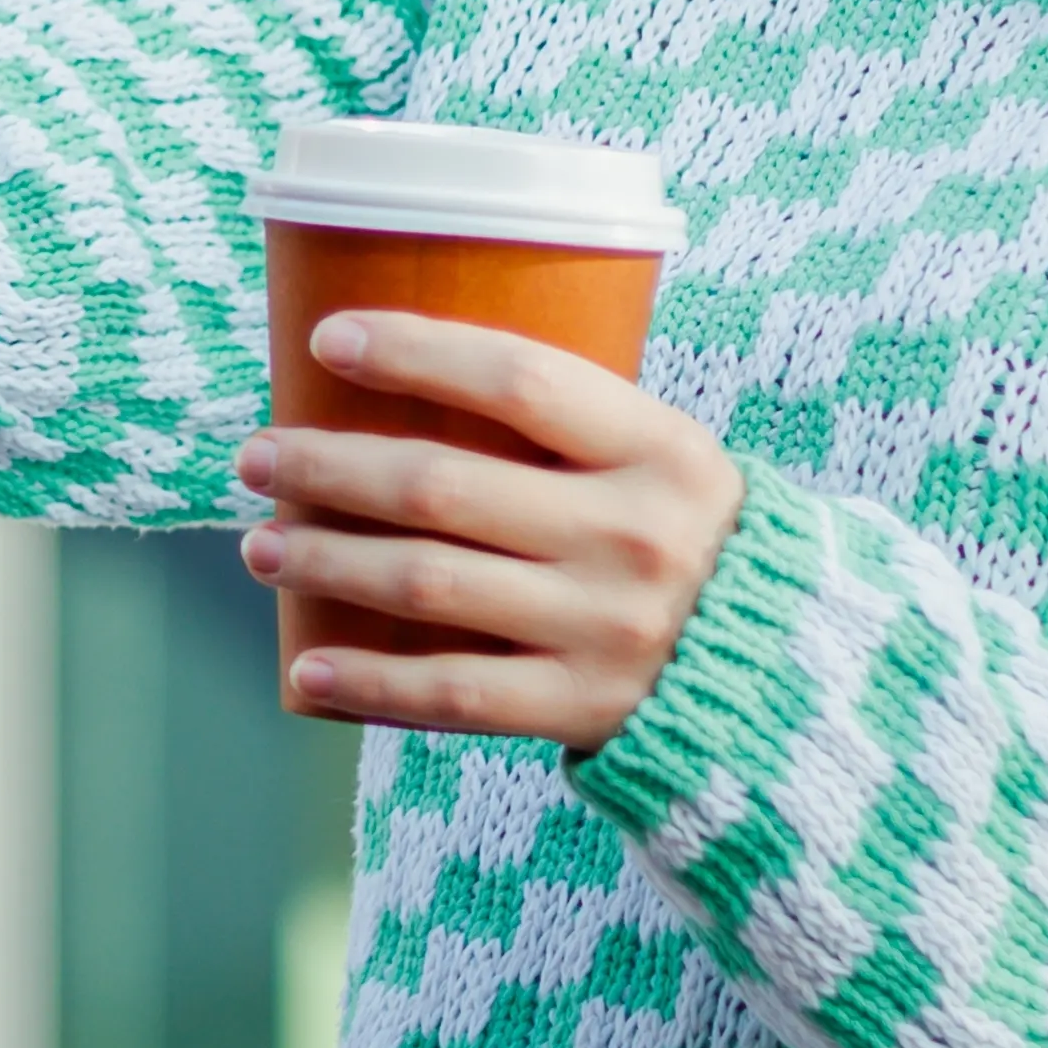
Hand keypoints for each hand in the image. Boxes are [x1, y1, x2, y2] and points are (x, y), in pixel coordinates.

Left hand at [229, 312, 739, 745]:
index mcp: (661, 450)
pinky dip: (369, 683)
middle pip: (443, 486)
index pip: (520, 378)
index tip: (326, 341)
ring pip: (430, 583)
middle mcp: (634, 535)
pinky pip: (454, 692)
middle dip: (328, 468)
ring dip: (326, 562)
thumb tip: (409, 378)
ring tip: (260, 547)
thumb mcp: (666, 463)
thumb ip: (572, 431)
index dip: (415, 352)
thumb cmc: (692, 541)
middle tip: (256, 457)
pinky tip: (306, 668)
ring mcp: (607, 627)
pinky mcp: (583, 707)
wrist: (791, 675)